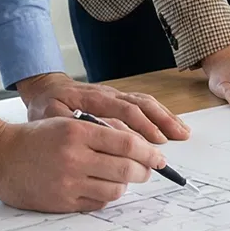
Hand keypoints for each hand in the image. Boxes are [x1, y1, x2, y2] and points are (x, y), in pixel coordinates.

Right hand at [0, 112, 162, 211]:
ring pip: (115, 190)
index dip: (148, 152)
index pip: (126, 143)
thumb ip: (98, 132)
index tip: (158, 156)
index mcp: (77, 132)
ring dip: (125, 186)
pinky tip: (103, 188)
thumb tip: (135, 146)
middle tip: (147, 170)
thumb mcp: (65, 123)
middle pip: (126, 169)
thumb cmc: (34, 138)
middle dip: (143, 171)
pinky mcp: (62, 202)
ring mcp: (68, 183)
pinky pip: (97, 203)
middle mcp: (74, 157)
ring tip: (124, 179)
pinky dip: (106, 197)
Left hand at [13, 72, 191, 143]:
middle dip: (162, 121)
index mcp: (93, 97)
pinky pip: (144, 104)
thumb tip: (100, 134)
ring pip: (146, 102)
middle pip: (141, 104)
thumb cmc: (47, 106)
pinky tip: (171, 127)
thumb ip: (74, 124)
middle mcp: (109, 94)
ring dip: (166, 117)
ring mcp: (116, 95)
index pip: (123, 109)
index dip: (142, 126)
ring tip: (183, 133)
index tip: (156, 141)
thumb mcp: (51, 116)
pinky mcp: (119, 99)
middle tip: (177, 138)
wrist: (46, 89)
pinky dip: (160, 114)